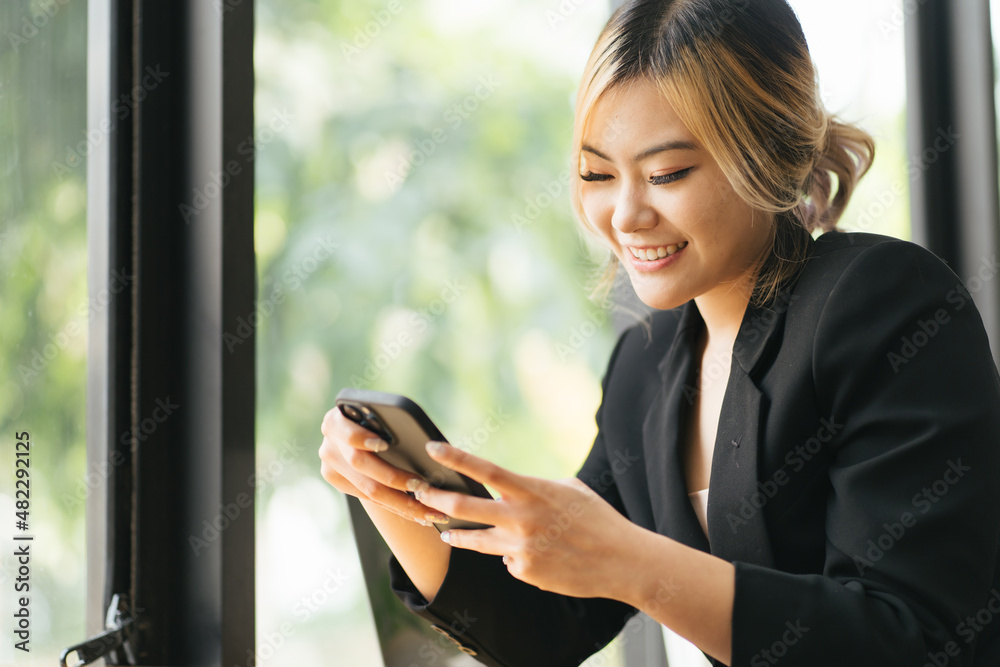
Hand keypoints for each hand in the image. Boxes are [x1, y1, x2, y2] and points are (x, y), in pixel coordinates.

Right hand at [318, 407, 448, 526]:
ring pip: (367, 490)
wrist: (353, 428)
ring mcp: (331, 467)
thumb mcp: (376, 415)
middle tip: (424, 487)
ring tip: (426, 510)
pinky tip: (417, 513)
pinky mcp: (338, 483)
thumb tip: (422, 440)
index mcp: (336, 421)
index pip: (347, 432)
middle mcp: (330, 445)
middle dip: (395, 478)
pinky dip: (395, 506)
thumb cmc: (375, 418)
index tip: (386, 444)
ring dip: (401, 502)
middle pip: (361, 465)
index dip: (364, 438)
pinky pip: (369, 499)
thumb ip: (385, 423)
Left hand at [413, 441, 639, 599]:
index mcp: (532, 491)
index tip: (431, 447)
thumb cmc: (597, 519)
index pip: (484, 469)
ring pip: (475, 540)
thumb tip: (511, 495)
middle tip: (418, 492)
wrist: (621, 561)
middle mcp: (520, 518)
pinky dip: (516, 555)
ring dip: (458, 534)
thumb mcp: (568, 489)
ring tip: (446, 532)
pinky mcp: (524, 571)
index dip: (455, 457)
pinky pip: (509, 560)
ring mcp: (520, 548)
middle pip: (463, 507)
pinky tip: (539, 554)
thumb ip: (535, 488)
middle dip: (434, 498)